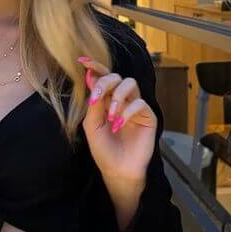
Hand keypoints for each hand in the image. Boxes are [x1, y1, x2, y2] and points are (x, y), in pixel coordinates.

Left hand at [77, 55, 156, 183]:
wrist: (117, 170)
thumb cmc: (103, 149)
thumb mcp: (92, 125)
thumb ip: (94, 103)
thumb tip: (91, 78)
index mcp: (106, 100)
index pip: (103, 77)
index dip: (95, 66)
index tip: (83, 61)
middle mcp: (121, 100)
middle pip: (117, 76)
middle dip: (105, 82)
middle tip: (97, 97)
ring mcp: (135, 107)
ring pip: (130, 84)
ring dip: (118, 96)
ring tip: (110, 116)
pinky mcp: (148, 116)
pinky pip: (140, 103)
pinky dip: (127, 111)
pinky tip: (119, 124)